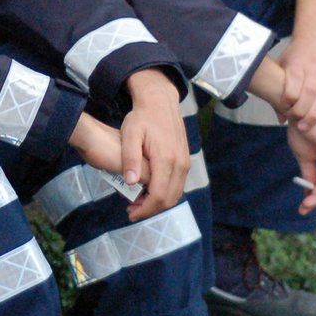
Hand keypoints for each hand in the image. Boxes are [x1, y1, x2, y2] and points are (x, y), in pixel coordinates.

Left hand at [117, 69, 189, 219]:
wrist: (160, 102)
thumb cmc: (142, 118)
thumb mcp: (130, 134)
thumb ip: (130, 158)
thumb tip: (130, 182)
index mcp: (165, 159)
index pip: (159, 196)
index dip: (145, 209)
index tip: (130, 212)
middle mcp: (180, 164)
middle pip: (169, 199)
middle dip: (151, 209)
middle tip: (132, 209)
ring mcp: (184, 162)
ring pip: (175, 194)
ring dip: (158, 202)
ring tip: (138, 201)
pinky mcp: (185, 160)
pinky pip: (178, 184)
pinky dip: (165, 193)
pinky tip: (149, 189)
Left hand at [279, 35, 315, 128]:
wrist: (315, 37)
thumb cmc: (295, 56)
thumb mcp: (282, 66)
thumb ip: (280, 92)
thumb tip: (280, 119)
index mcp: (295, 65)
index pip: (292, 86)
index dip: (288, 101)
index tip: (285, 111)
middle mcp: (312, 68)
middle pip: (308, 93)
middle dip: (303, 112)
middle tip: (298, 125)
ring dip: (315, 113)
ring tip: (309, 126)